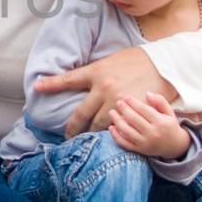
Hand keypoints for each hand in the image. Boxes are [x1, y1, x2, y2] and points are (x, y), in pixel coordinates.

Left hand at [33, 47, 177, 135]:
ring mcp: (116, 101)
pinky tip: (105, 140)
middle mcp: (103, 88)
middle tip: (66, 137)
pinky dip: (109, 134)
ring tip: (85, 142)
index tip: (36, 87)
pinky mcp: (130, 111)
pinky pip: (115, 127)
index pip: (69, 79)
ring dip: (90, 134)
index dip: (51, 84)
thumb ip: (98, 72)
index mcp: (97, 72)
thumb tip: (84, 79)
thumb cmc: (138, 60)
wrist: (165, 64)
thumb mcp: (112, 60)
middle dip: (71, 129)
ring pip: (96, 125)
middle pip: (80, 114)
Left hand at [108, 93, 190, 158]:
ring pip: (126, 131)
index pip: (143, 110)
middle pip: (133, 119)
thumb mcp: (169, 112)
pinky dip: (115, 136)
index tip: (125, 97)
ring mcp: (145, 143)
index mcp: (160, 122)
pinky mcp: (139, 150)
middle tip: (118, 102)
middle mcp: (152, 133)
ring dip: (117, 120)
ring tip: (112, 112)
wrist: (175, 147)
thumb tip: (147, 93)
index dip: (132, 102)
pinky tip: (111, 127)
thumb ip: (160, 101)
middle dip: (124, 109)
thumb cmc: (169, 125)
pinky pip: (124, 143)